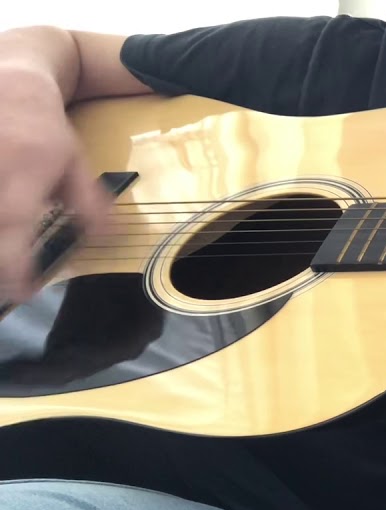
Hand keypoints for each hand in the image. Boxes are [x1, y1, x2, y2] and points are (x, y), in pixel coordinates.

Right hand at [0, 67, 110, 302]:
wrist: (9, 81)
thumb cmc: (44, 129)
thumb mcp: (75, 162)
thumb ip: (90, 203)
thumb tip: (113, 240)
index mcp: (27, 166)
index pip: (14, 219)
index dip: (14, 262)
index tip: (24, 290)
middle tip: (11, 284)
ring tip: (7, 270)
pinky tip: (3, 241)